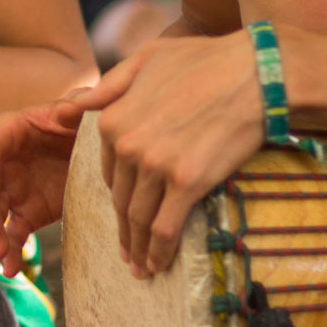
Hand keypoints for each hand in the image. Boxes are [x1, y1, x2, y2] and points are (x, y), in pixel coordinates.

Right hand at [0, 98, 82, 276]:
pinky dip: (11, 252)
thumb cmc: (82, 121)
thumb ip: (77, 106)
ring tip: (0, 254)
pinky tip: (13, 270)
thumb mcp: (81, 110)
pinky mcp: (26, 213)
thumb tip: (73, 106)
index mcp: (13, 130)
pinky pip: (13, 234)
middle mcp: (4, 162)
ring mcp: (13, 190)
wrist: (95, 149)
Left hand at [59, 31, 264, 278]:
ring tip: (140, 268)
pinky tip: (159, 265)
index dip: (115, 196)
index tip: (122, 215)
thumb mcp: (146, 58)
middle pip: (121, 200)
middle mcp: (129, 145)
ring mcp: (157, 166)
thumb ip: (108, 86)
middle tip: (126, 254)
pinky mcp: (187, 183)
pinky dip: (159, 252)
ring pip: (139, 219)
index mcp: (114, 120)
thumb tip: (70, 107)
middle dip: (123, 231)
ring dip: (137, 249)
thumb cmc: (205, 60)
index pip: (107, 172)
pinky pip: (165, 228)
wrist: (256, 72)